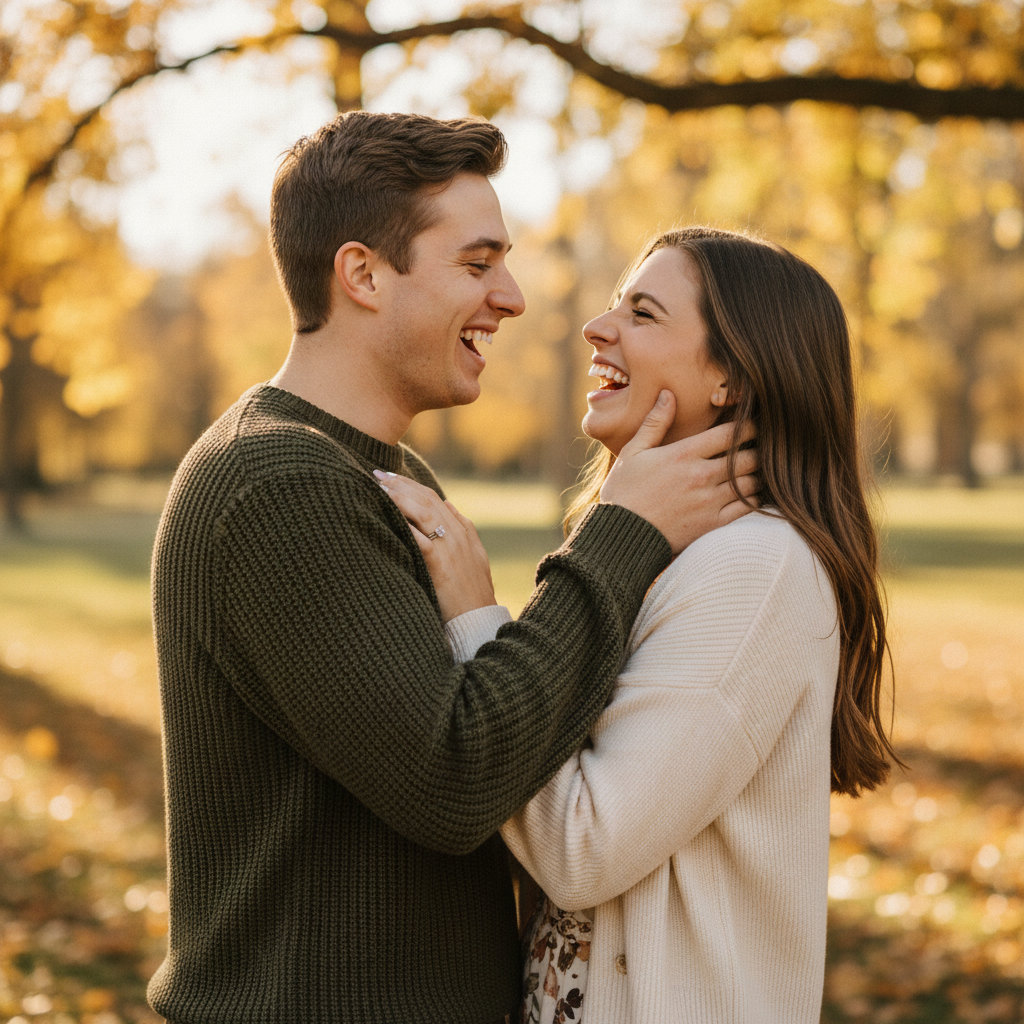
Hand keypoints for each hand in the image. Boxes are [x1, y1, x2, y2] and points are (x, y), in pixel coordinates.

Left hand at [375, 471, 496, 622]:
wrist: (478, 618)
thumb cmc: (472, 592)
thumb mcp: (474, 554)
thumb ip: (462, 527)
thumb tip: (448, 504)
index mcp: (463, 530)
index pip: (434, 498)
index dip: (411, 485)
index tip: (391, 477)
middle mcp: (457, 534)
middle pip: (426, 499)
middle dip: (400, 484)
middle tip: (377, 474)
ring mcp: (450, 547)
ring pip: (422, 512)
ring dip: (399, 497)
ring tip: (378, 488)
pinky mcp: (439, 564)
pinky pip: (419, 538)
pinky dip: (403, 523)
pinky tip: (387, 515)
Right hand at [599, 391, 758, 555]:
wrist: (621, 536)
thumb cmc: (623, 492)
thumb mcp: (633, 452)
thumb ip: (655, 423)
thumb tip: (668, 394)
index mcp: (684, 454)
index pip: (730, 434)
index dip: (748, 426)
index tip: (753, 425)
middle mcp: (701, 476)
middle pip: (748, 457)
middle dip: (757, 449)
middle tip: (758, 447)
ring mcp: (709, 502)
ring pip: (751, 482)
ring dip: (757, 474)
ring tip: (755, 470)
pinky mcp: (712, 524)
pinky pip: (746, 508)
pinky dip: (754, 499)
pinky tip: (750, 494)